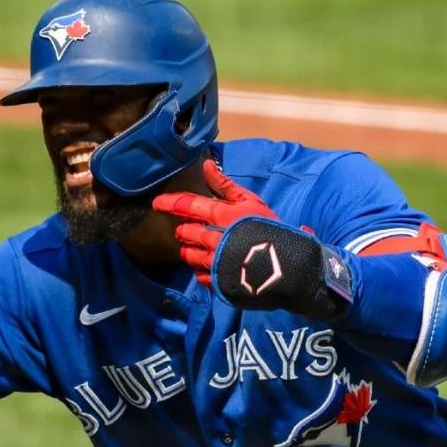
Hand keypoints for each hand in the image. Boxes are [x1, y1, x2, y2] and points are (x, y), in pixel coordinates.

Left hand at [151, 159, 277, 286]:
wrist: (290, 267)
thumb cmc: (272, 229)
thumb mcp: (252, 202)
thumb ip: (226, 185)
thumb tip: (206, 165)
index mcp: (222, 215)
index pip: (187, 205)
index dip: (169, 203)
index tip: (156, 204)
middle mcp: (213, 238)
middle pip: (186, 232)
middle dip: (184, 231)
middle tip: (185, 231)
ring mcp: (214, 261)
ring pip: (189, 255)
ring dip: (188, 251)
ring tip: (194, 249)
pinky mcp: (217, 281)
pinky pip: (199, 276)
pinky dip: (200, 271)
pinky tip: (208, 268)